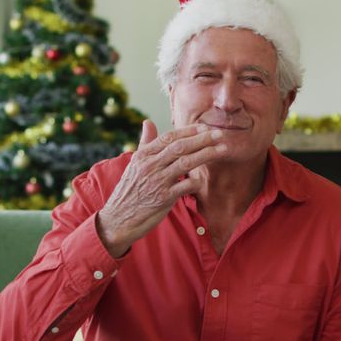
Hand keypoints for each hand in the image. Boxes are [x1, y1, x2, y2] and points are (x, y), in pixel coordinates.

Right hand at [96, 120, 226, 256]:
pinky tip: (204, 179)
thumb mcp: (134, 164)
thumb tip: (148, 122)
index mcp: (143, 155)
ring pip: (186, 163)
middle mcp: (150, 166)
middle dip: (202, 139)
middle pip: (180, 147)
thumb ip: (145, 143)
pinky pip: (185, 186)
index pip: (169, 137)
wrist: (118, 218)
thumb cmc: (129, 190)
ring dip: (206, 155)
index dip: (189, 131)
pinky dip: (196, 182)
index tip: (205, 127)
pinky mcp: (163, 198)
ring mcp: (158, 181)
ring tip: (222, 150)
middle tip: (219, 134)